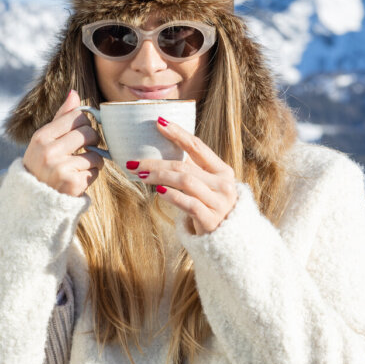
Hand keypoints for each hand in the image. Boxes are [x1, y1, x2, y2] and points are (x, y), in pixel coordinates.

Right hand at [22, 90, 103, 196]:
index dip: (84, 124)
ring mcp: (61, 168)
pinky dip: (91, 176)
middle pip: (89, 133)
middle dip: (92, 141)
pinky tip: (78, 180)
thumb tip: (74, 93)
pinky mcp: (73, 184)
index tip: (80, 133)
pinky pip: (96, 172)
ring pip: (95, 154)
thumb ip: (60, 118)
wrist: (33, 201)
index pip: (76, 116)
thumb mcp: (44, 141)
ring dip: (93, 162)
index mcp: (41, 137)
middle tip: (84, 150)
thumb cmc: (41, 166)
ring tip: (78, 168)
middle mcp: (49, 151)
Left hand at [131, 117, 237, 234]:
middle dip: (156, 162)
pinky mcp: (211, 220)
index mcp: (223, 171)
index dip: (178, 133)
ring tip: (141, 175)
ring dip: (159, 176)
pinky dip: (172, 196)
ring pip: (185, 182)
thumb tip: (159, 154)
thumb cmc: (211, 208)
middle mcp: (224, 184)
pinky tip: (159, 192)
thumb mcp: (207, 186)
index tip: (158, 122)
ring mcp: (219, 203)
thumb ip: (192, 171)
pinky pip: (188, 204)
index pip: (198, 146)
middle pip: (185, 166)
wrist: (229, 241)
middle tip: (134, 162)